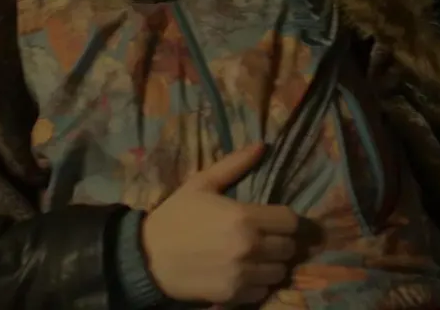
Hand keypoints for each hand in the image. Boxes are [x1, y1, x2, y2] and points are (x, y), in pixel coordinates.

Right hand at [142, 143, 300, 304]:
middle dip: (282, 241)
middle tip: (269, 238)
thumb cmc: (176, 215)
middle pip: (289, 248)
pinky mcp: (234, 295)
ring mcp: (242, 274)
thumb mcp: (202, 184)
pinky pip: (263, 292)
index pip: (291, 221)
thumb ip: (235, 164)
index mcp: (244, 217)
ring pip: (279, 272)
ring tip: (259, 257)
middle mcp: (249, 247)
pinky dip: (258, 284)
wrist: (148, 256)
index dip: (288, 220)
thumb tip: (262, 145)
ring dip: (273, 264)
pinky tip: (245, 273)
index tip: (278, 220)